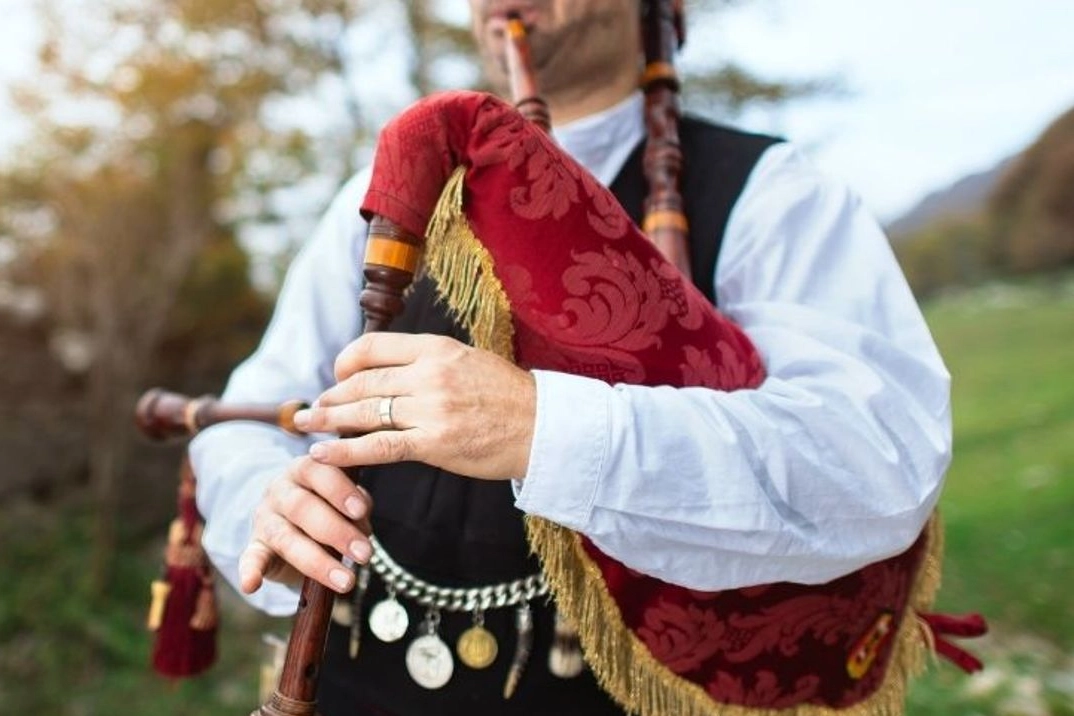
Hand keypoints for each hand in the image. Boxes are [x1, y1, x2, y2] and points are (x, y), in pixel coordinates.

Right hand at [238, 456, 372, 594]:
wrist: (290, 517)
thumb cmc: (328, 505)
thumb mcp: (344, 499)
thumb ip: (356, 506)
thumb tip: (363, 525)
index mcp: (305, 470)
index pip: (318, 472)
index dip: (339, 490)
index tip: (361, 511)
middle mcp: (280, 490)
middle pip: (302, 507)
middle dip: (336, 532)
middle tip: (364, 554)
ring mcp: (265, 519)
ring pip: (285, 537)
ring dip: (318, 562)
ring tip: (346, 582)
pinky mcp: (255, 546)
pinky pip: (250, 558)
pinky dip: (249, 571)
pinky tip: (251, 584)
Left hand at [293, 333, 536, 479]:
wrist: (544, 427)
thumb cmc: (509, 397)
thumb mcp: (470, 361)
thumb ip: (431, 362)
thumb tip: (392, 369)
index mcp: (438, 349)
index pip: (374, 346)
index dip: (346, 360)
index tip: (337, 374)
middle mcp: (430, 374)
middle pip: (363, 382)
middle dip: (332, 395)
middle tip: (314, 407)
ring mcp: (431, 409)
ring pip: (364, 413)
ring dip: (329, 421)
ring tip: (307, 425)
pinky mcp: (434, 444)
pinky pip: (378, 447)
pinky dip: (344, 452)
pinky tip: (321, 455)